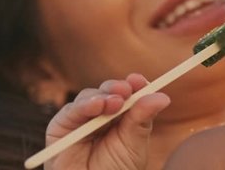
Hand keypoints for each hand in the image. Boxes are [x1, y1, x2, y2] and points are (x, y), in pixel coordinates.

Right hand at [44, 73, 170, 169]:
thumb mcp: (133, 145)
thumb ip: (142, 120)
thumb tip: (163, 97)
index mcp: (122, 117)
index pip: (128, 94)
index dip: (134, 85)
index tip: (139, 80)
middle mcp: (101, 114)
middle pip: (109, 92)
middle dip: (118, 88)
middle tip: (127, 90)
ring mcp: (81, 118)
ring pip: (90, 96)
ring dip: (103, 96)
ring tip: (115, 103)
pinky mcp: (61, 126)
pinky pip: (72, 110)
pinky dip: (84, 105)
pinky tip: (96, 106)